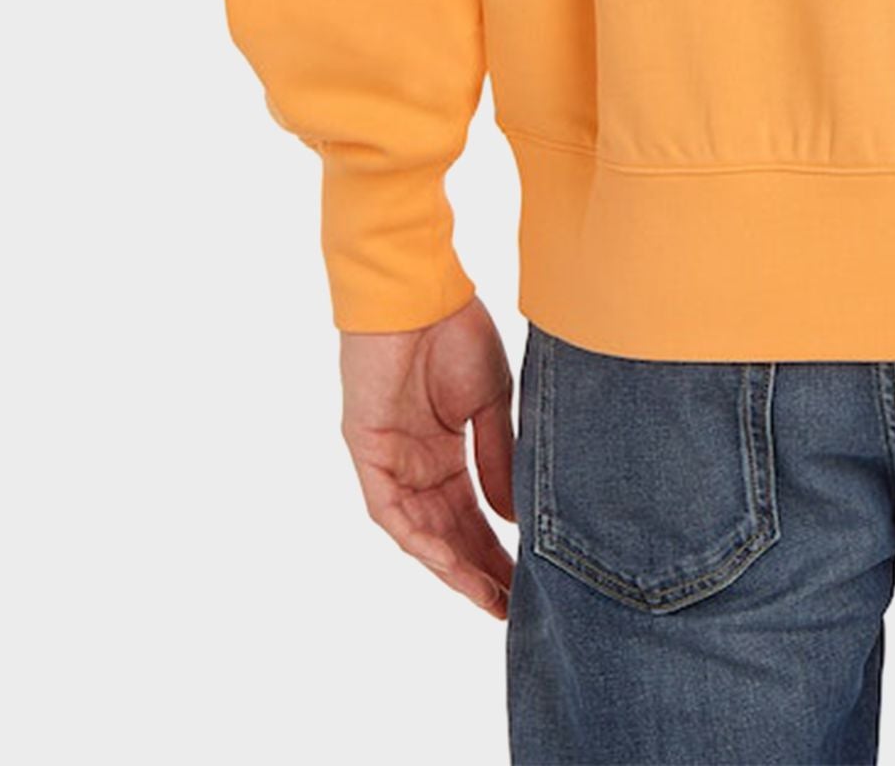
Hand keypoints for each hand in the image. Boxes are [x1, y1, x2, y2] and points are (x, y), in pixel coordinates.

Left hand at [339, 293, 516, 618]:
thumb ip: (497, 458)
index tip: (526, 580)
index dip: (497, 548)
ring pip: (420, 532)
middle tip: (512, 604)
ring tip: (489, 596)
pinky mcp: (368, 453)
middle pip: (448, 531)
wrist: (419, 291)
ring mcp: (389, 461)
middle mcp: (414, 464)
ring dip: (452, 566)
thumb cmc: (455, 331)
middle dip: (479, 569)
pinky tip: (449, 563)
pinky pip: (392, 512)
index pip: (472, 512)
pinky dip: (421, 540)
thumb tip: (512, 518)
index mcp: (444, 449)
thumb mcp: (492, 401)